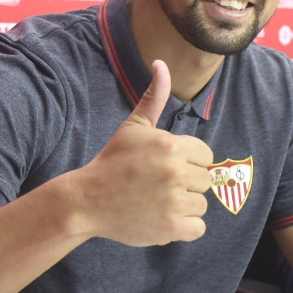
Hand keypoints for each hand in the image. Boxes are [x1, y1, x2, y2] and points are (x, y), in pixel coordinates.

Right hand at [63, 60, 212, 245]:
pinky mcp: (171, 228)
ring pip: (201, 205)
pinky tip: (162, 218)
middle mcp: (177, 172)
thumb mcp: (133, 127)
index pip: (206, 155)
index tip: (165, 167)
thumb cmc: (112, 162)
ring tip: (157, 201)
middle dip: (186, 183)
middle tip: (158, 185)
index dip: (189, 161)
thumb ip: (154, 97)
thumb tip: (161, 63)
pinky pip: (198, 228)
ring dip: (184, 206)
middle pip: (205, 181)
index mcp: (172, 146)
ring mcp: (175, 202)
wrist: (86, 200)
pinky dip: (184, 227)